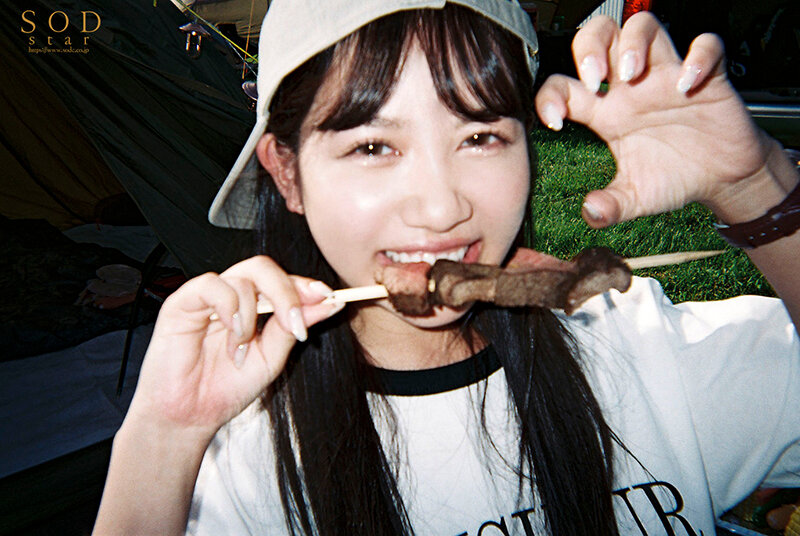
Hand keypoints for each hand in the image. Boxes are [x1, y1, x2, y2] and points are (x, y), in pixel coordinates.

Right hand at [125, 256, 343, 440]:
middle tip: (294, 322)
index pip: (282, 281)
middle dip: (287, 292)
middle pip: (264, 268)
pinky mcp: (182, 302)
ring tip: (242, 349)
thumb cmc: (224, 389)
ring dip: (251, 314)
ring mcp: (208, 297)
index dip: (306, 286)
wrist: (190, 416)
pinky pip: (212, 285)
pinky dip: (229, 307)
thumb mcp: (271, 358)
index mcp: (254, 307)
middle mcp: (232, 297)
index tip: (329, 298)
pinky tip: (230, 332)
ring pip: (243, 277)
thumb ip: (292, 328)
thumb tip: (328, 304)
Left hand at [536, 13, 772, 227]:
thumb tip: (592, 213)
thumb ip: (610, 206)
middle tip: (595, 78)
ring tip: (632, 74)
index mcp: (605, 112)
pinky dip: (698, 58)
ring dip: (633, 44)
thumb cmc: (673, 178)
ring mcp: (667, 77)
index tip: (556, 121)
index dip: (549, 96)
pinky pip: (706, 47)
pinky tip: (687, 86)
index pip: (563, 85)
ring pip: (645, 27)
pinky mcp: (708, 77)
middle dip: (590, 47)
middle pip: (600, 35)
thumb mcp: (635, 199)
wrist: (721, 180)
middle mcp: (631, 87)